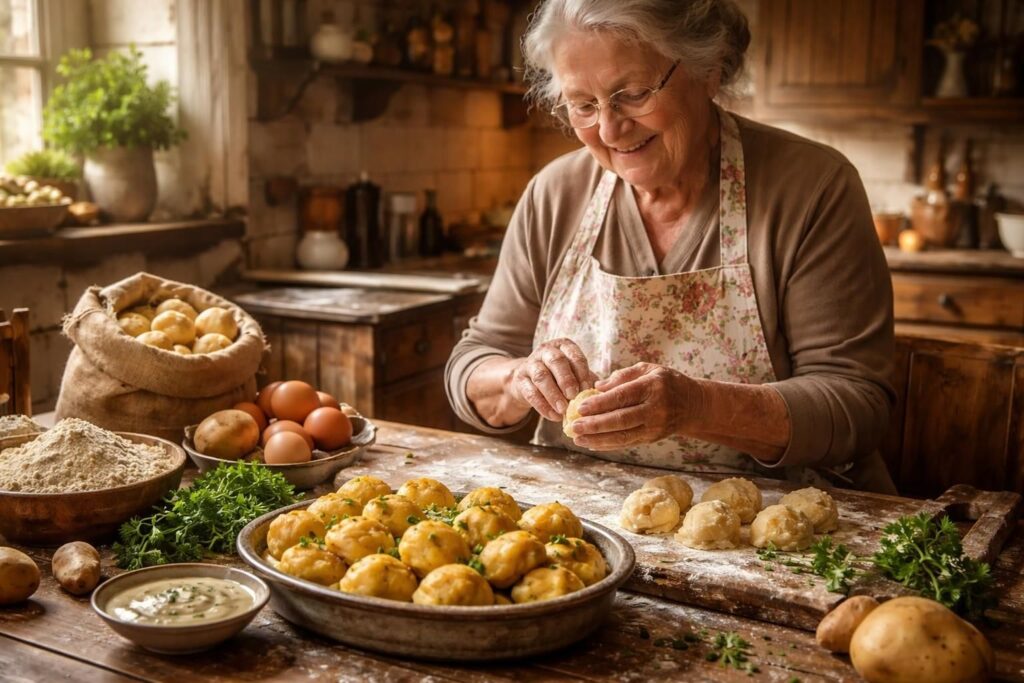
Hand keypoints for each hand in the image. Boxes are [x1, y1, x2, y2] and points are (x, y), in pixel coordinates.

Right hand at [508, 338, 596, 421]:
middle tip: (573, 397)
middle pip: (556, 361)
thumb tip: (602, 396)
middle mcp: (546, 350)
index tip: (587, 390)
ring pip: (541, 376)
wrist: (532, 382)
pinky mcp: (520, 379)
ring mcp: (531, 363)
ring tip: (563, 410)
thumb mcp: (575, 375)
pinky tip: (553, 417)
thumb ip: (588, 382)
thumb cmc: (561, 378)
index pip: (575, 356)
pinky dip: (543, 406)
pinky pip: (530, 392)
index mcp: (564, 346)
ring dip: (553, 394)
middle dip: (566, 380)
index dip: (582, 373)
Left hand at [570, 362, 701, 450]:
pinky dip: (608, 445)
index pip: (622, 397)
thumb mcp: (648, 369)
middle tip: (573, 426)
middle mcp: (655, 409)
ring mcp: (654, 427)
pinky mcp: (651, 438)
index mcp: (652, 387)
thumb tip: (597, 386)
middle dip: (595, 425)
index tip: (580, 407)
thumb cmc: (666, 382)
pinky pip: (627, 443)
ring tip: (577, 439)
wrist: (693, 405)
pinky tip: (591, 443)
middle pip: (621, 420)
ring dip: (598, 439)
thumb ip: (623, 375)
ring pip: (623, 436)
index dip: (600, 403)